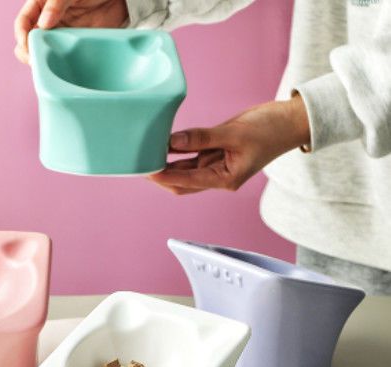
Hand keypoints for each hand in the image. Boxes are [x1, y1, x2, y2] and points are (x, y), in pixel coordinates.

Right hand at [14, 0, 128, 62]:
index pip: (24, 22)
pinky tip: (61, 73)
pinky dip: (60, 69)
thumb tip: (44, 23)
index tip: (25, 44)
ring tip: (45, 70)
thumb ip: (56, 4)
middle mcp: (48, 24)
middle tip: (34, 61)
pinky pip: (63, 61)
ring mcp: (60, 38)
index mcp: (41, 6)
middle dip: (28, 53)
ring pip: (45, 54)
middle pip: (30, 42)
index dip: (21, 34)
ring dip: (43, 63)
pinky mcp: (74, 49)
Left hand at [148, 94, 309, 194]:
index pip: (187, 181)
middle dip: (161, 175)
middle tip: (139, 163)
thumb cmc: (271, 130)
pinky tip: (164, 143)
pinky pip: (192, 154)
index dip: (165, 177)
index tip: (145, 171)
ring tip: (147, 153)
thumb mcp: (234, 133)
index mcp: (226, 179)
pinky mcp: (216, 152)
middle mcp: (219, 177)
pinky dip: (178, 150)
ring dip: (168, 163)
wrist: (289, 122)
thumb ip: (202, 137)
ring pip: (185, 169)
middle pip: (182, 182)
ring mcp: (217, 165)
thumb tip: (173, 141)